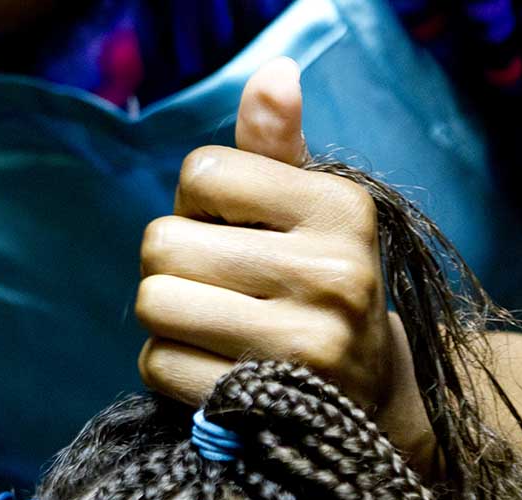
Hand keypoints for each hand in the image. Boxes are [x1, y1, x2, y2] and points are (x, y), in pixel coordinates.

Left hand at [136, 57, 421, 442]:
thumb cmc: (318, 288)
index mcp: (342, 210)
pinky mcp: (266, 401)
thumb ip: (278, 148)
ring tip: (211, 325)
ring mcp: (303, 343)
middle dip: (173, 264)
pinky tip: (210, 367)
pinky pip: (157, 364)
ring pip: (154, 303)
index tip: (232, 232)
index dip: (197, 203)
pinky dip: (168, 365)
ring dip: (166, 317)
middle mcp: (332, 272)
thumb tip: (273, 76)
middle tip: (217, 287)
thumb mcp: (311, 214)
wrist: (367, 399)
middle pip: (163, 242)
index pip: (201, 172)